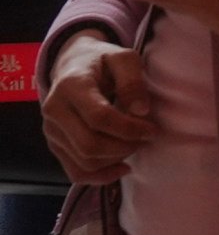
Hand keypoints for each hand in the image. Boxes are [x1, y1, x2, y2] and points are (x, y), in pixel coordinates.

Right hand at [40, 44, 154, 186]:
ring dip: (116, 159)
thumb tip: (140, 111)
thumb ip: (133, 81)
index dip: (130, 129)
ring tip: (135, 144)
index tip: (152, 129)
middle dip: (125, 146)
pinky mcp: (55, 144)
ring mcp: (51, 130)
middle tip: (146, 138)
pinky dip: (101, 176)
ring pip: (84, 161)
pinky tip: (123, 167)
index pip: (99, 118)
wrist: (73, 66)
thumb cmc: (103, 61)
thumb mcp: (124, 58)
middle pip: (89, 145)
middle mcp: (54, 110)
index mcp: (71, 86)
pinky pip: (75, 171)